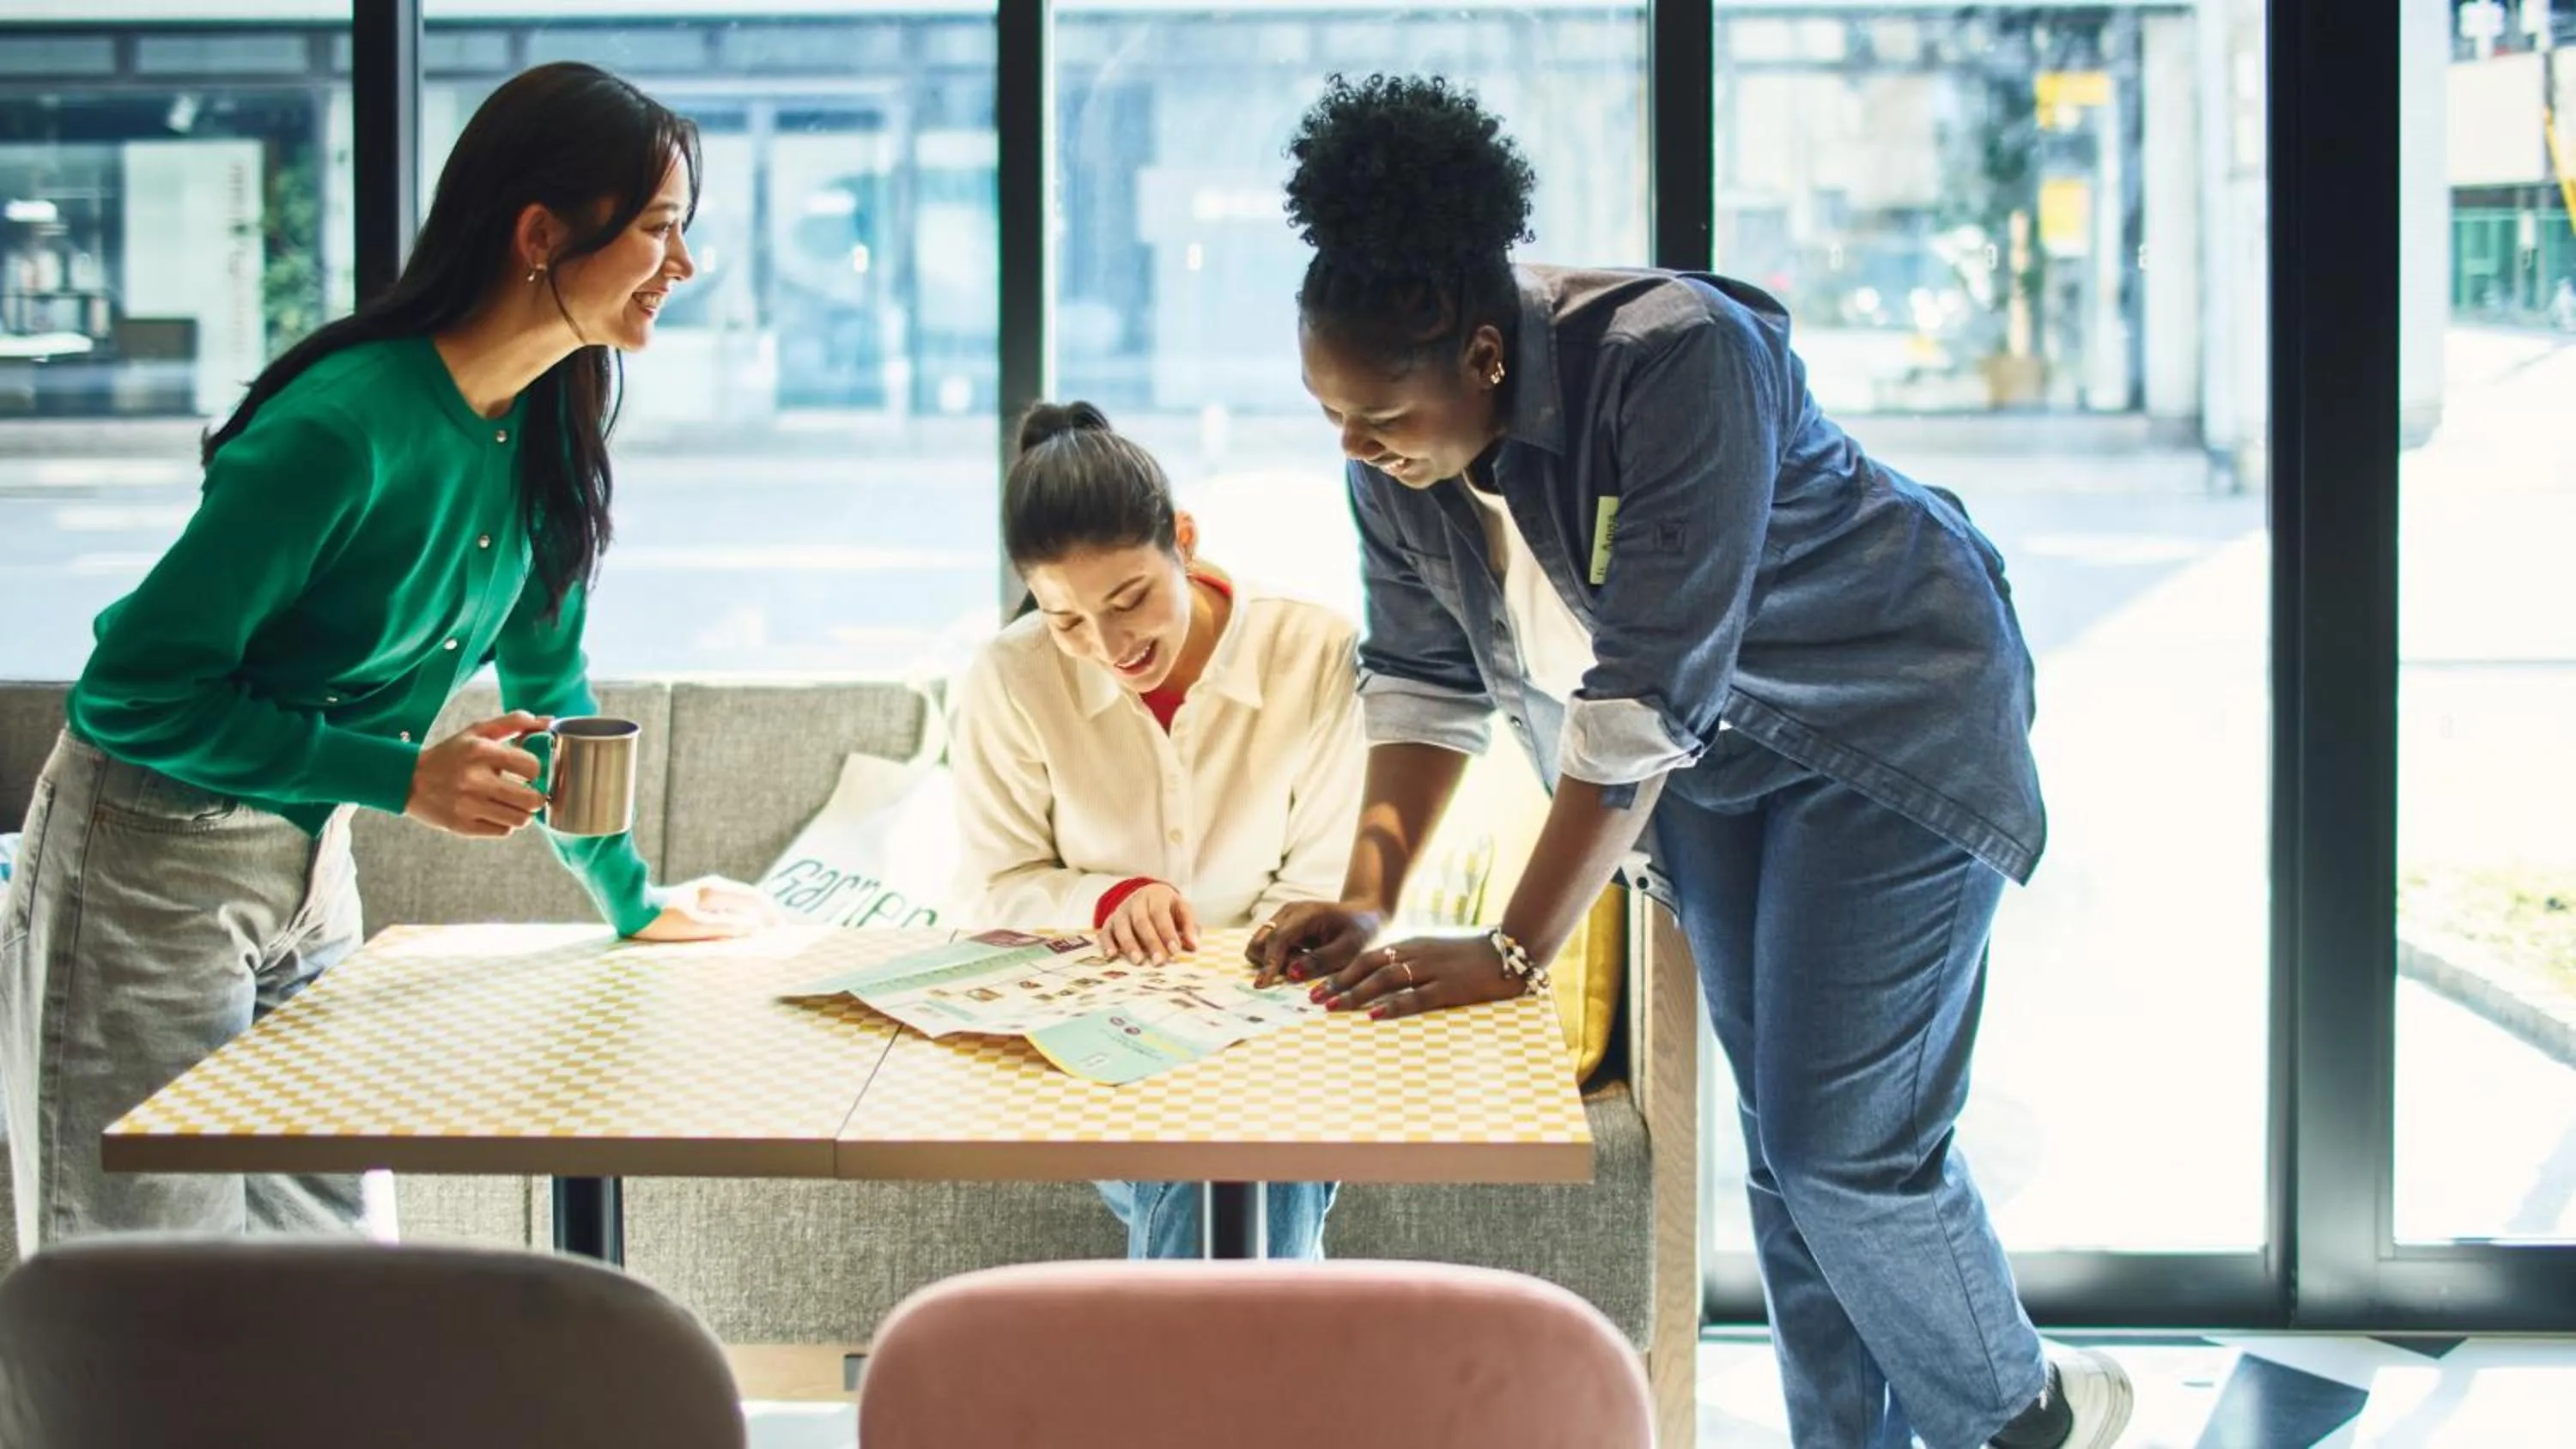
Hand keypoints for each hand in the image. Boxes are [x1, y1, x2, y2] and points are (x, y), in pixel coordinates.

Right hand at [405, 712, 550, 838]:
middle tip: (527, 793)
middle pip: (532, 800)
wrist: (409, 780)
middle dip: (535, 797)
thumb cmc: (452, 754)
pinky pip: (503, 831)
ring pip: (521, 820)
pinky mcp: (463, 826)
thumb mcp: (477, 732)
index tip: (526, 771)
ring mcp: (468, 805)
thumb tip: (549, 721)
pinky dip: (504, 824)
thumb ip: (514, 722)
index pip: (532, 767)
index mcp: (481, 752)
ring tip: (512, 804)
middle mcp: (475, 780)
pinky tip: (494, 813)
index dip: (535, 770)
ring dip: (522, 813)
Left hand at [631, 876, 780, 942]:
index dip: (770, 913)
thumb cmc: (662, 919)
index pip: (754, 898)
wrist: (631, 910)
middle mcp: (714, 888)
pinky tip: (738, 934)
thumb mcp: (695, 927)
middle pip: (748, 900)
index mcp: (715, 890)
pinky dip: (737, 921)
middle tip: (777, 934)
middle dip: (764, 916)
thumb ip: (727, 927)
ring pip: (738, 906)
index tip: (781, 929)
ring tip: (761, 937)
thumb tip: (755, 929)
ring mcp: (706, 895)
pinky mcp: (699, 903)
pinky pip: (726, 911)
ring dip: (751, 919)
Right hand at [1100, 883, 1198, 964]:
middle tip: (1159, 961)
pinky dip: (1107, 944)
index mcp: (1156, 896)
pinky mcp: (1109, 922)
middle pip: (1141, 921)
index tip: (1175, 951)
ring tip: (1138, 961)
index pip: (1160, 914)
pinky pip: (1105, 932)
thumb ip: (1188, 926)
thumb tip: (1193, 946)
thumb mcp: (1181, 910)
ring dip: (1130, 945)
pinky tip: (1111, 956)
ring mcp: (1121, 911)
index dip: (1167, 933)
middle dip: (1151, 942)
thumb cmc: (1167, 908)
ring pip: (1122, 927)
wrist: (1146, 896)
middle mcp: (1136, 901)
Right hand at [1246, 900, 1384, 987]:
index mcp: (1305, 913)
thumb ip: (1321, 961)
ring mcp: (1283, 920)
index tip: (1263, 985)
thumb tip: (1291, 974)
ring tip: (1301, 965)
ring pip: (1259, 946)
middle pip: (1259, 941)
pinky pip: (1268, 949)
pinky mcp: (1282, 929)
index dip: (1269, 962)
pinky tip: (1299, 961)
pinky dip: (1277, 960)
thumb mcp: (1349, 949)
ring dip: (1272, 962)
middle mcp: (1287, 913)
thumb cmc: (1361, 932)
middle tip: (1298, 971)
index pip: (1278, 938)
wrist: (1365, 916)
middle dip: (1270, 962)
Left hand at [1312, 934, 1523, 1019]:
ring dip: (1356, 994)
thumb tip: (1384, 981)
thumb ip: (1412, 962)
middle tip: (1314, 999)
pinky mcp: (1450, 987)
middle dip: (1338, 983)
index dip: (1341, 972)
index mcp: (1412, 945)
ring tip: (1333, 1007)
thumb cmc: (1472, 956)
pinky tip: (1374, 1015)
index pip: (1367, 957)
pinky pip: (1416, 997)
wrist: (1510, 951)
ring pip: (1385, 980)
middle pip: (1368, 967)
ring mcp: (1432, 969)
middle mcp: (1417, 954)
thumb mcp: (1436, 952)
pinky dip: (1392, 1006)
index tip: (1319, 986)